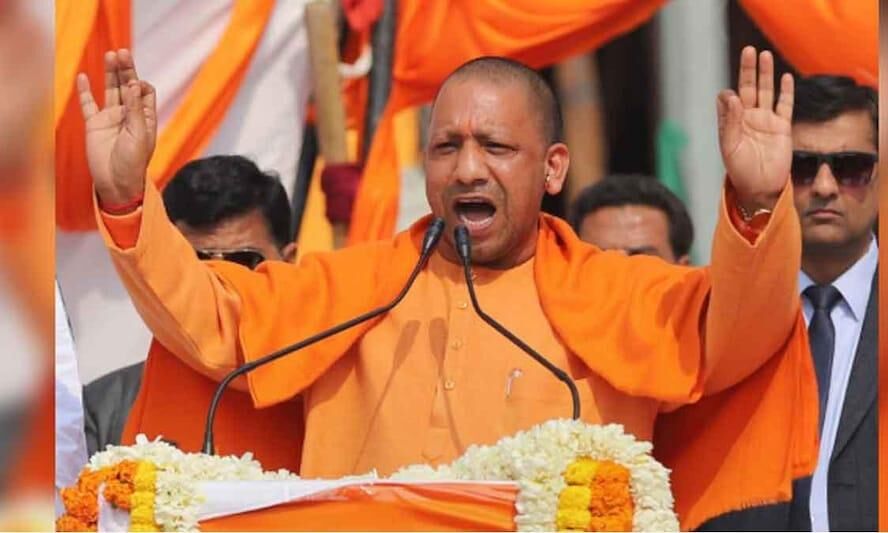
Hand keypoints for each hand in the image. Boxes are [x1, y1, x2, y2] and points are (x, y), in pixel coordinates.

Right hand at [78, 49, 156, 206]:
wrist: (115, 182)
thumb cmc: (133, 162)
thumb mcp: (139, 134)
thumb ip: (135, 110)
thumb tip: (134, 84)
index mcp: (145, 118)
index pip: (145, 91)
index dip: (140, 84)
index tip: (135, 85)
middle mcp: (129, 115)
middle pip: (127, 86)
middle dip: (126, 69)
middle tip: (122, 52)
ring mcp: (111, 118)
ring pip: (110, 90)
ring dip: (111, 74)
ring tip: (111, 55)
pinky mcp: (94, 124)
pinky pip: (89, 104)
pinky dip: (85, 91)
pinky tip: (84, 76)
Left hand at [717, 46, 793, 210]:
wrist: (761, 188)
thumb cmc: (740, 172)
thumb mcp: (730, 147)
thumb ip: (729, 122)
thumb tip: (729, 94)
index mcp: (732, 123)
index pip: (730, 100)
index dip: (730, 94)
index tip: (732, 95)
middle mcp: (749, 119)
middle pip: (749, 88)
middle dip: (749, 70)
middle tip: (748, 50)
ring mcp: (766, 121)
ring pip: (766, 92)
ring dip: (766, 74)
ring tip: (764, 55)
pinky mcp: (782, 127)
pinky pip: (785, 106)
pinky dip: (786, 92)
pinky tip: (786, 77)